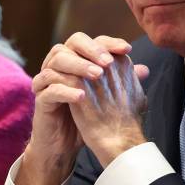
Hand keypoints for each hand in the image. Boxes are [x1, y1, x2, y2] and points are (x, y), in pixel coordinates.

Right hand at [16, 33, 146, 184]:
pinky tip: (82, 96)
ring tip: (97, 76)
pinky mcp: (40, 98)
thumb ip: (124, 81)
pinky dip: (65, 91)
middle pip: (72, 43)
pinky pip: (48, 89)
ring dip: (78, 66)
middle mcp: (62, 64)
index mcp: (78, 59)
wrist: (67, 143)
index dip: (109, 42)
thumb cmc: (89, 115)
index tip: (127, 49)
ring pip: (57, 61)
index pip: (93, 41)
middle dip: (91, 49)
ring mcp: (47, 79)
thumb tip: (144, 69)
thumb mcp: (109, 96)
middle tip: (108, 61)